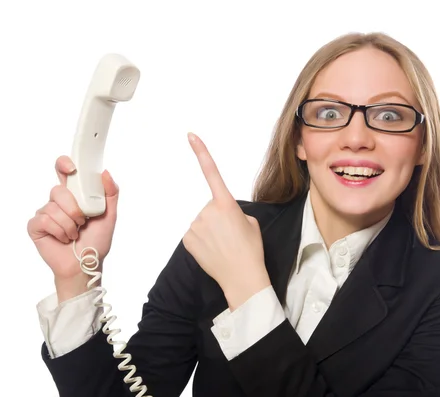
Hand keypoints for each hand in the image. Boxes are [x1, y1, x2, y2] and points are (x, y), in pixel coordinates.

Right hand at [27, 155, 119, 302]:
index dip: (63, 164)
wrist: (86, 263)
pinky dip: (59, 231)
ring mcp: (45, 213)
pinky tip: (63, 239)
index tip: (71, 167)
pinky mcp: (36, 226)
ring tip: (75, 234)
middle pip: (58, 190)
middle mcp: (57, 201)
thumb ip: (110, 193)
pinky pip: (45, 220)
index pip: (64, 172)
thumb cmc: (96, 241)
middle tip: (82, 221)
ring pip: (53, 207)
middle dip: (74, 208)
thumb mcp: (110, 216)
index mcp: (74, 195)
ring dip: (69, 224)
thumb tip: (105, 172)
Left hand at [182, 133, 270, 309]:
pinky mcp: (187, 239)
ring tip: (223, 246)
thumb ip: (235, 212)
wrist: (242, 278)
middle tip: (231, 236)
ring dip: (211, 231)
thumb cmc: (251, 250)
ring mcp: (195, 225)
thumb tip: (223, 215)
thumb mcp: (251, 223)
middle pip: (211, 207)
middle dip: (219, 218)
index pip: (212, 173)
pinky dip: (202, 241)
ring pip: (202, 222)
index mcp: (226, 204)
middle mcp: (207, 211)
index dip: (201, 153)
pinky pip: (195, 234)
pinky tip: (213, 251)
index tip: (191, 136)